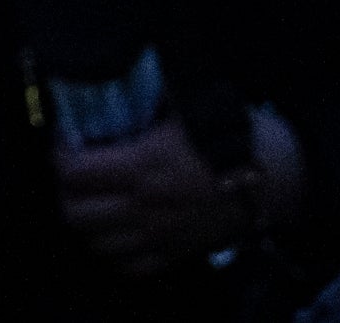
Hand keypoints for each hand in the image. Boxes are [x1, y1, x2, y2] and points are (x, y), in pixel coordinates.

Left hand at [53, 109, 298, 273]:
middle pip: (75, 214)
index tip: (66, 143)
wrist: (279, 179)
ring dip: (87, 221)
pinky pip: (128, 265)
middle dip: (66, 191)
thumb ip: (149, 95)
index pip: (74, 172)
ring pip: (96, 243)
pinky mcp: (175, 255)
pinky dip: (114, 249)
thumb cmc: (235, 136)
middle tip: (74, 173)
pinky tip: (118, 228)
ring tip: (92, 199)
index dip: (61, 156)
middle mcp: (144, 207)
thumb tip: (118, 74)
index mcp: (144, 165)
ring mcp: (159, 237)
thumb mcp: (189, 103)